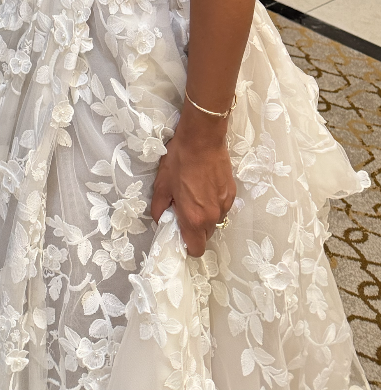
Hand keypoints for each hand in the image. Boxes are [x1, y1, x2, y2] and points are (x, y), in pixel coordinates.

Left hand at [151, 112, 234, 257]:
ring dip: (205, 215)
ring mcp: (225, 205)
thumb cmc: (180, 161)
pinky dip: (213, 202)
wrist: (202, 139)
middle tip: (183, 209)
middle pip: (205, 235)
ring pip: (215, 221)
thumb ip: (159, 208)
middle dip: (194, 228)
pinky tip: (204, 185)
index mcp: (194, 218)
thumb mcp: (162, 184)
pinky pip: (222, 207)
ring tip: (194, 194)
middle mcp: (213, 216)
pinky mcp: (231, 193)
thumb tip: (161, 218)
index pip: (196, 249)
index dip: (187, 245)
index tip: (179, 233)